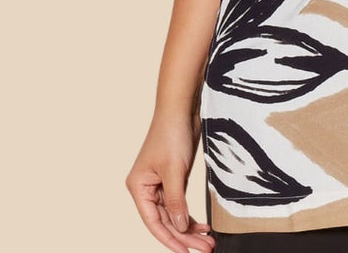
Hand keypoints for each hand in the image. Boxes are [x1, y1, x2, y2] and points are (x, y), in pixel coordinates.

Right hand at [125, 113, 214, 252]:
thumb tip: (180, 228)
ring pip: (175, 214)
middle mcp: (147, 189)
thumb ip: (176, 201)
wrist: (181, 108)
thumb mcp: (174, 170)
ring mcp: (161, 184)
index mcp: (138, 188)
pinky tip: (202, 226)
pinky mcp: (174, 178)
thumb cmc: (171, 134)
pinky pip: (181, 203)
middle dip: (185, 237)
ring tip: (208, 242)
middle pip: (166, 221)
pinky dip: (191, 215)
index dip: (170, 240)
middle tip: (205, 249)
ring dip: (190, 229)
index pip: (154, 222)